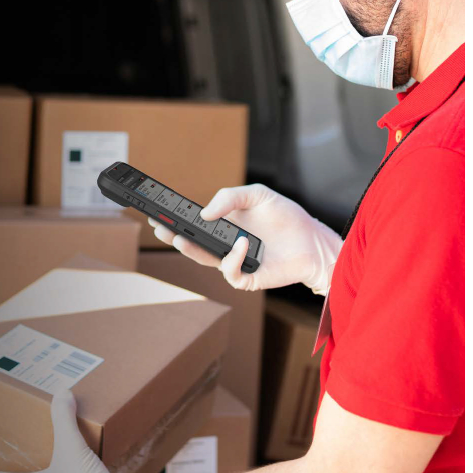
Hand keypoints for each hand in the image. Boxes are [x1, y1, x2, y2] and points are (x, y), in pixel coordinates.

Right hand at [148, 184, 341, 293]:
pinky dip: (232, 258)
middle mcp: (225, 244)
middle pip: (192, 243)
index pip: (195, 223)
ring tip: (181, 238)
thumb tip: (204, 213)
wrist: (313, 240)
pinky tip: (239, 243)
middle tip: (159, 227)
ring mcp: (235, 261)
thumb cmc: (286, 218)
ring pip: (204, 259)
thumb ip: (230, 197)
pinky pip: (231, 271)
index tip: (160, 212)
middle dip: (173, 236)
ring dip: (190, 250)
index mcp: (225, 225)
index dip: (177, 219)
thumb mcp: (258, 195)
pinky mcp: (248, 277)